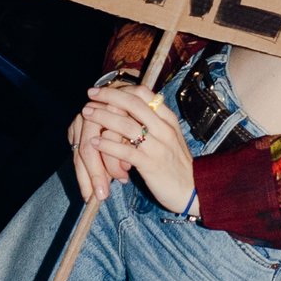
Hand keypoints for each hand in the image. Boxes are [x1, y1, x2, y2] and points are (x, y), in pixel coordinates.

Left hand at [72, 77, 195, 215]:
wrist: (193, 191)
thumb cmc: (177, 165)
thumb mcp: (169, 138)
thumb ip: (153, 123)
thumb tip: (129, 109)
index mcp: (168, 120)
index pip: (145, 94)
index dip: (122, 89)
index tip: (105, 89)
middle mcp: (164, 129)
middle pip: (133, 104)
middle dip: (109, 97)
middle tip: (90, 95)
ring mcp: (158, 147)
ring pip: (126, 125)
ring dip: (103, 117)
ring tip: (87, 115)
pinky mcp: (151, 165)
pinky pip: (125, 150)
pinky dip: (107, 145)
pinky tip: (94, 142)